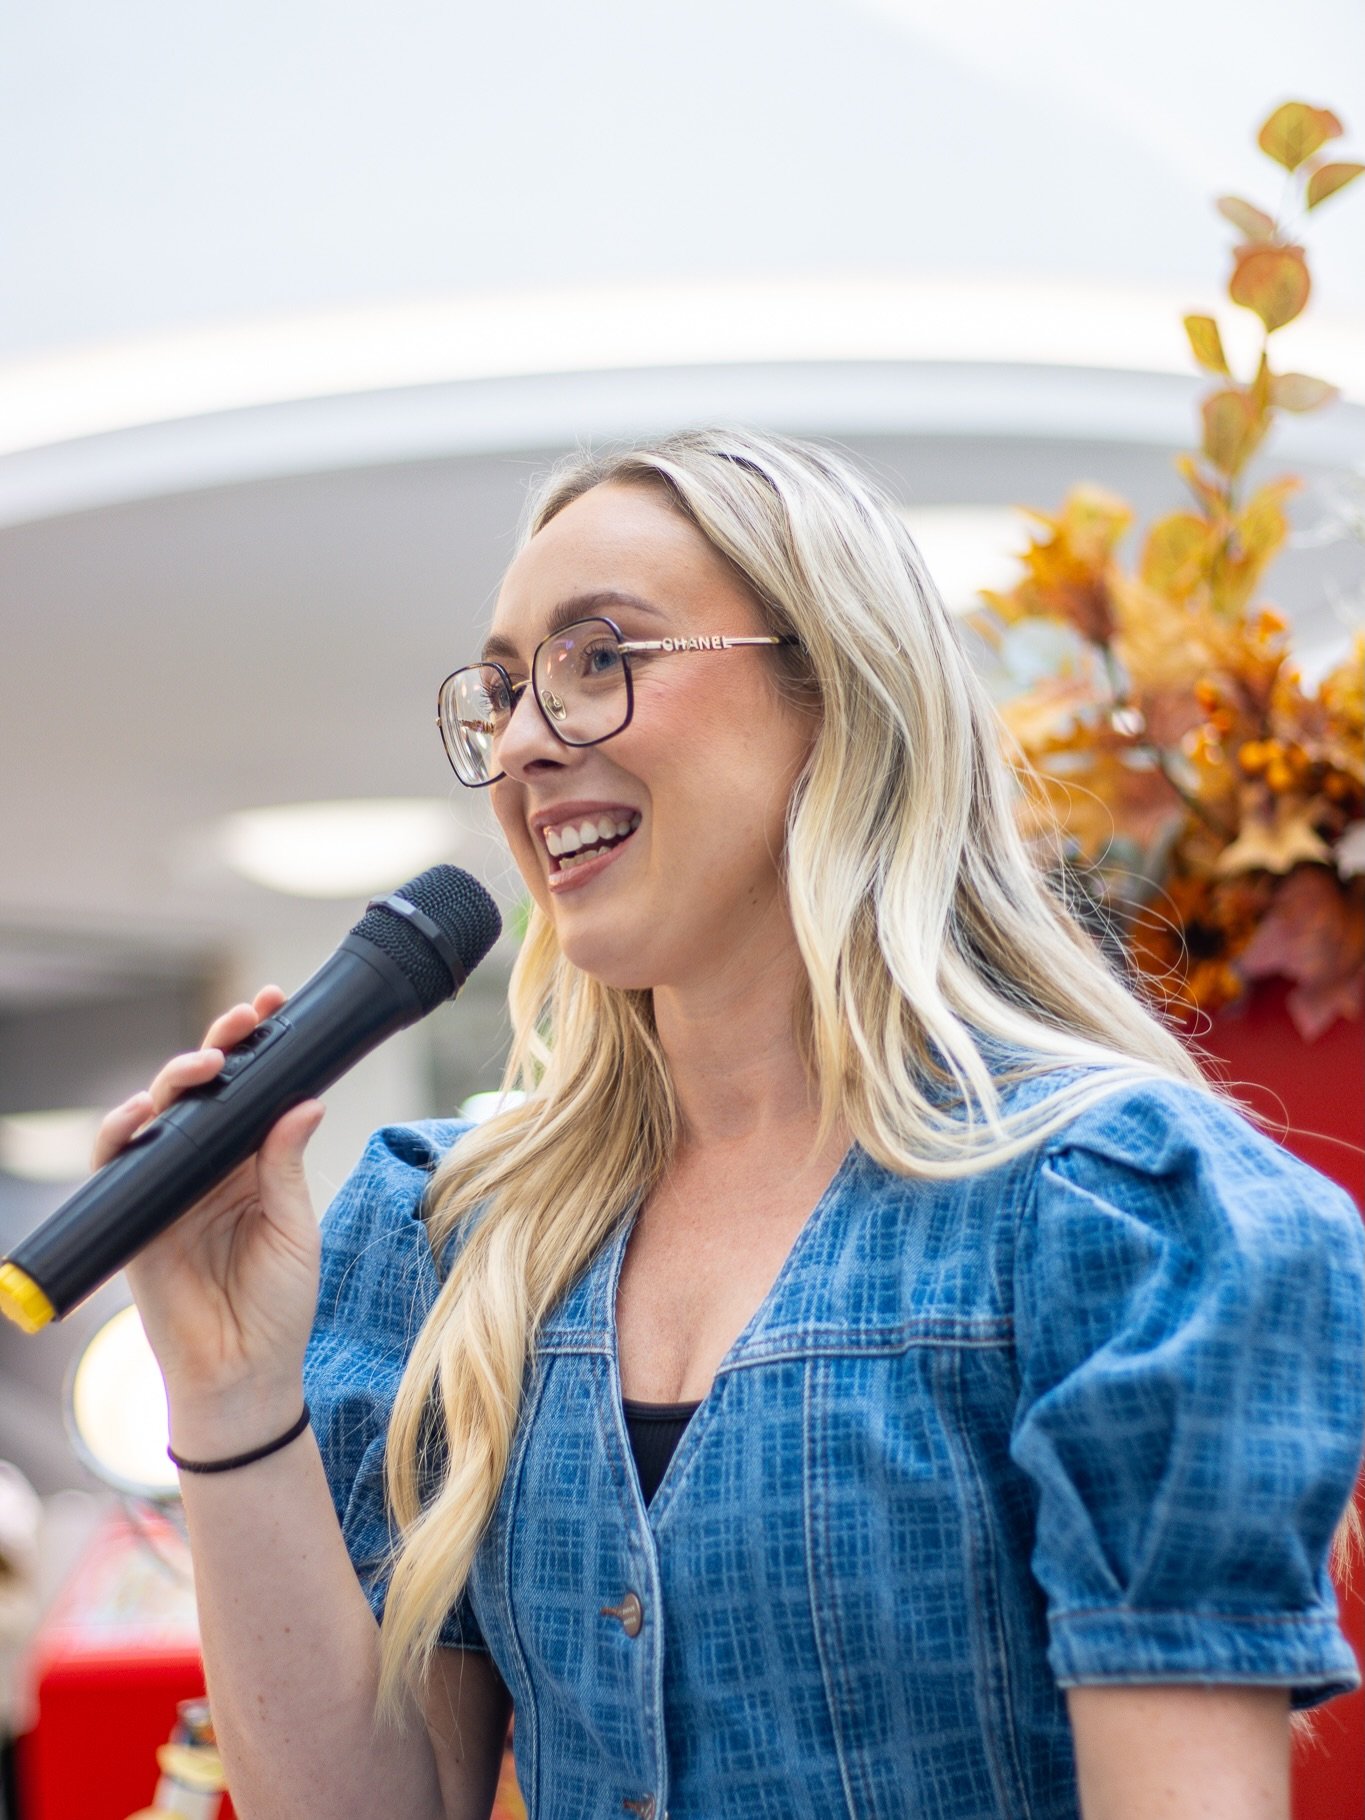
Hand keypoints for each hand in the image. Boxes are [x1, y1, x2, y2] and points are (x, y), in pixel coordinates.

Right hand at [93, 986, 325, 1427]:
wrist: (245, 1372)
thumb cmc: (278, 1305)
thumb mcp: (294, 1227)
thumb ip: (286, 1166)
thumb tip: (302, 1101)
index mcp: (251, 1163)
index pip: (249, 1092)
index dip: (256, 1049)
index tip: (273, 1006)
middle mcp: (207, 1168)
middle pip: (201, 1093)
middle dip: (219, 1048)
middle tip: (244, 1020)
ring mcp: (168, 1190)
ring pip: (158, 1117)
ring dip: (173, 1082)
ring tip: (205, 1066)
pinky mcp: (135, 1218)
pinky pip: (116, 1165)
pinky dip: (122, 1133)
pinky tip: (142, 1113)